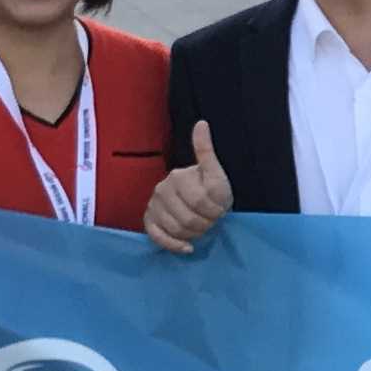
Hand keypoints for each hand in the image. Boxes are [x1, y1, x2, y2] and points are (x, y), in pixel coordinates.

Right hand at [143, 121, 232, 254]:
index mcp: (177, 177)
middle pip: (188, 219)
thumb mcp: (217, 173)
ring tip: (201, 227)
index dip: (215, 211)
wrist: (203, 204)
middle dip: (205, 224)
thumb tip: (202, 123)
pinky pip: (157, 238)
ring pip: (175, 230)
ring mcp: (153, 206)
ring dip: (194, 235)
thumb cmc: (213, 190)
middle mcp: (160, 190)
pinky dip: (174, 245)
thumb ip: (207, 152)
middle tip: (211, 220)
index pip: (200, 202)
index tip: (221, 209)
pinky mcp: (149, 221)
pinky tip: (187, 247)